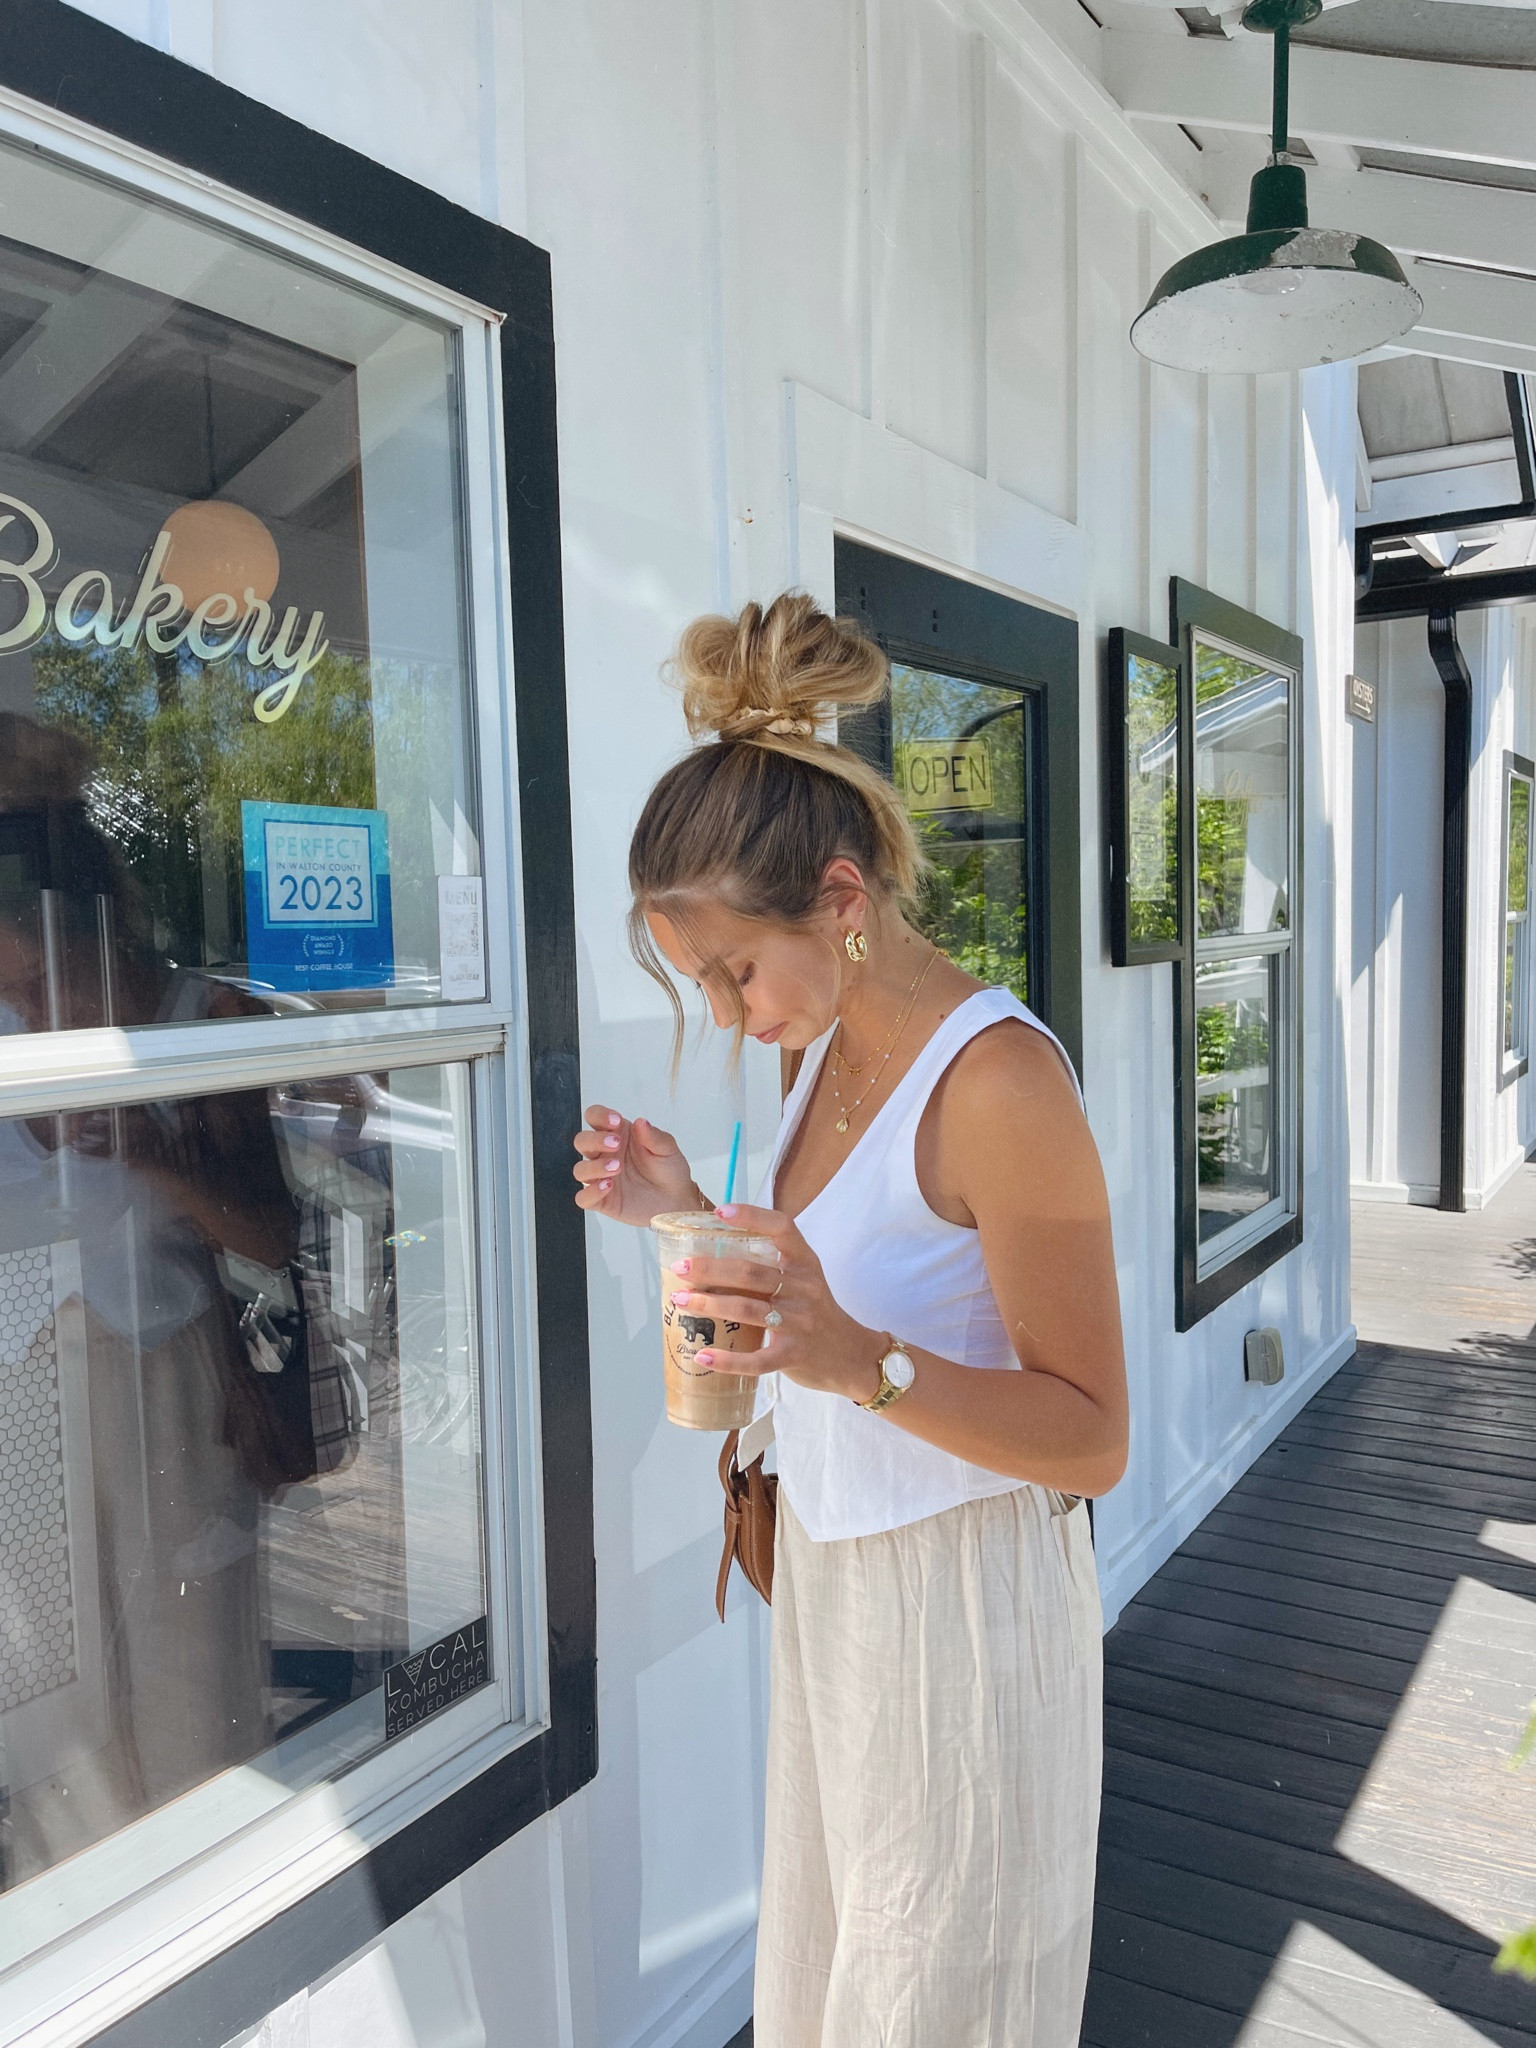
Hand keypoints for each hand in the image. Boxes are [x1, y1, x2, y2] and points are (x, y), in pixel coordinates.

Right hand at [573, 1104, 698, 1225]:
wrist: (677, 1199)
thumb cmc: (670, 1170)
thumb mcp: (668, 1149)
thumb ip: (654, 1136)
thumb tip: (640, 1122)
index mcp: (618, 1135)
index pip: (595, 1117)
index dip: (599, 1115)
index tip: (616, 1121)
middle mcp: (605, 1154)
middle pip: (582, 1141)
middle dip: (594, 1140)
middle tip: (616, 1144)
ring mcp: (602, 1177)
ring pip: (580, 1169)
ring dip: (594, 1166)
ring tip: (617, 1167)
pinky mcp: (603, 1200)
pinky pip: (584, 1198)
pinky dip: (591, 1192)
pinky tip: (608, 1187)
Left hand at [667, 1202, 881, 1402]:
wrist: (850, 1355)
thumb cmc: (817, 1311)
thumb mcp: (805, 1279)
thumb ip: (773, 1264)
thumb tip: (715, 1249)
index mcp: (806, 1264)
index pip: (782, 1229)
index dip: (752, 1217)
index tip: (720, 1212)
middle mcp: (805, 1289)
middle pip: (751, 1272)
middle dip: (710, 1269)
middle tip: (680, 1267)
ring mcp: (800, 1324)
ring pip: (748, 1310)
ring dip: (709, 1305)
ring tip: (680, 1300)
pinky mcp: (793, 1356)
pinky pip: (756, 1360)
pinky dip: (727, 1360)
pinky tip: (702, 1355)